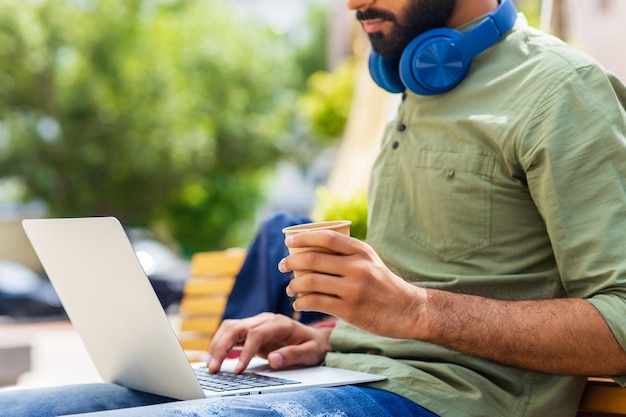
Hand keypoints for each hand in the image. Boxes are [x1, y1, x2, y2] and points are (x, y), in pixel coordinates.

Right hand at [206, 313, 331, 373]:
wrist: (314, 338)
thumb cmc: (313, 345)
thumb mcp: (310, 352)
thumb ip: (293, 355)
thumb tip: (273, 360)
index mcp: (280, 323)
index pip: (256, 333)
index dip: (245, 351)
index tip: (238, 369)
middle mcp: (264, 320)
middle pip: (237, 327)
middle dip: (222, 347)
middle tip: (214, 368)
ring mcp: (256, 324)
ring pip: (229, 328)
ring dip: (217, 345)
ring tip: (211, 365)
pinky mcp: (250, 331)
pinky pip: (230, 334)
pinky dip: (220, 345)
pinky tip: (214, 359)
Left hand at [279, 230, 426, 339]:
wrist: (407, 310)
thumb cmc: (382, 284)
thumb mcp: (370, 261)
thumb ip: (347, 253)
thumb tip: (311, 248)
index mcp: (361, 251)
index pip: (326, 238)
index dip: (303, 237)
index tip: (288, 242)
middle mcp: (358, 267)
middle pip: (313, 259)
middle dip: (291, 262)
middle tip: (282, 265)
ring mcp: (353, 289)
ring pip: (311, 281)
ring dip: (294, 284)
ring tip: (290, 288)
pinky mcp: (350, 310)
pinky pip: (316, 302)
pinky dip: (302, 302)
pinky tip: (299, 303)